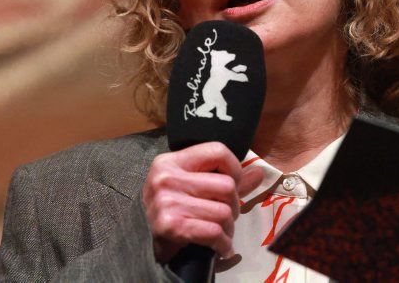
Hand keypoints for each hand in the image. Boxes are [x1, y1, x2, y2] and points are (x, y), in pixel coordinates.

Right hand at [143, 141, 264, 262]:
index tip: (235, 184)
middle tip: (227, 216)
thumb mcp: (192, 186)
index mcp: (171, 161)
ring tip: (223, 233)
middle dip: (234, 206)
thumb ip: (225, 178)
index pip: (217, 150)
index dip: (235, 168)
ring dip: (229, 228)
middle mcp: (167, 177)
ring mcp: (167, 201)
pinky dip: (224, 244)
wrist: (140, 242)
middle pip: (227, 186)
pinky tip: (222, 248)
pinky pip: (214, 232)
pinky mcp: (171, 225)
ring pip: (224, 211)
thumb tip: (259, 172)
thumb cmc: (170, 210)